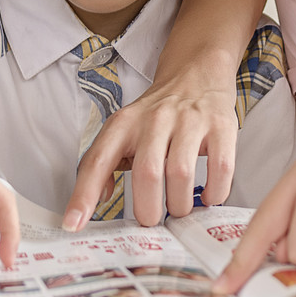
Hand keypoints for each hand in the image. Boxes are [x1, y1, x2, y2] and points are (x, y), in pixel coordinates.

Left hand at [64, 72, 237, 229]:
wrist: (196, 72)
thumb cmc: (157, 112)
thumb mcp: (124, 129)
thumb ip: (106, 162)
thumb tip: (99, 198)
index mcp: (123, 124)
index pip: (97, 161)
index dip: (84, 195)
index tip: (74, 224)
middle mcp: (154, 120)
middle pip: (146, 174)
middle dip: (148, 209)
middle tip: (151, 220)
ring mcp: (190, 121)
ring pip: (180, 174)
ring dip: (179, 204)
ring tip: (178, 208)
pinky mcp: (221, 126)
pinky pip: (220, 168)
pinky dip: (214, 192)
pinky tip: (208, 196)